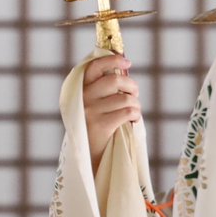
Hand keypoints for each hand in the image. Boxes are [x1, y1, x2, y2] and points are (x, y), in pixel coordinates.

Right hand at [83, 54, 139, 173]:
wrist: (89, 156)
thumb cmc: (96, 127)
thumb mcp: (94, 105)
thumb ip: (103, 88)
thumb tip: (124, 67)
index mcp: (79, 90)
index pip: (94, 67)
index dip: (112, 60)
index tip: (127, 61)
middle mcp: (82, 98)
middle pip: (115, 80)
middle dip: (132, 85)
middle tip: (135, 94)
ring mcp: (90, 111)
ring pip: (125, 98)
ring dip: (135, 105)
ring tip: (133, 111)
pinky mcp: (100, 125)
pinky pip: (127, 112)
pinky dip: (135, 115)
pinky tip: (132, 120)